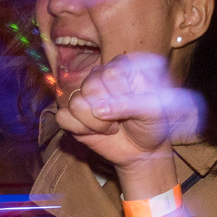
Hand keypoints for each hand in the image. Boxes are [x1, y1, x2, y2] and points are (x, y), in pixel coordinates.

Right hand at [55, 52, 204, 168]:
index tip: (134, 108)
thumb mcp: (153, 111)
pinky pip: (62, 117)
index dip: (120, 97)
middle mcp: (100, 77)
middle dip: (107, 111)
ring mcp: (85, 95)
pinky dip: (80, 129)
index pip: (110, 74)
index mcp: (122, 67)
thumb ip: (129, 105)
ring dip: (94, 123)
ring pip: (75, 103)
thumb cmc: (152, 125)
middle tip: (121, 120)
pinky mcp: (72, 115)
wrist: (143, 149)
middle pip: (89, 87)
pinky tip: (94, 131)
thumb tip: (98, 109)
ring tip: (111, 126)